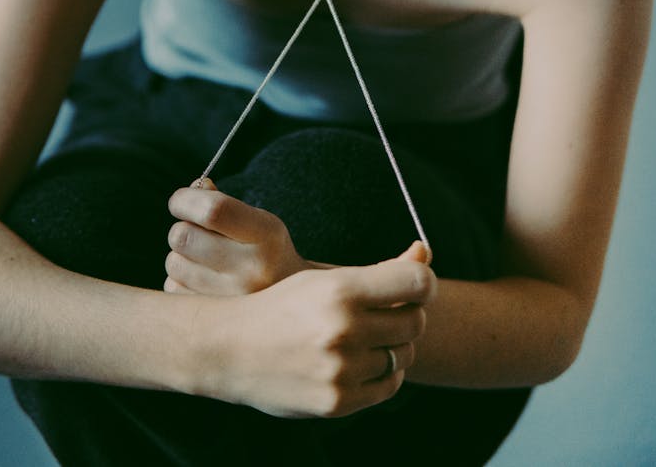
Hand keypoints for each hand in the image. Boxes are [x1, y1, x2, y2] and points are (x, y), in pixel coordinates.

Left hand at [164, 179, 306, 294]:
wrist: (292, 307)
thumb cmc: (266, 252)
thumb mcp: (257, 221)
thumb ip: (222, 203)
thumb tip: (192, 191)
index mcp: (266, 235)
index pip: (212, 211)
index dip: (185, 200)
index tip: (180, 201)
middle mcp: (251, 271)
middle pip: (183, 237)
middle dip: (182, 228)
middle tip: (195, 231)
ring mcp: (231, 301)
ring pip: (174, 263)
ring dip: (180, 256)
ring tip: (204, 259)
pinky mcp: (212, 324)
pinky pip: (172, 289)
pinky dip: (180, 281)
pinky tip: (204, 282)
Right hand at [209, 241, 435, 417]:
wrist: (231, 349)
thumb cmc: (282, 306)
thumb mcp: (323, 279)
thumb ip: (380, 271)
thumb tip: (424, 253)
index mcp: (340, 290)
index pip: (417, 283)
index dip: (424, 282)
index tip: (415, 286)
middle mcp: (343, 329)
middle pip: (415, 321)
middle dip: (407, 315)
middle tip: (384, 313)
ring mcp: (341, 369)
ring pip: (404, 355)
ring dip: (393, 346)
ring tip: (365, 338)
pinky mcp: (338, 401)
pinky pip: (388, 385)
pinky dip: (383, 372)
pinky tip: (360, 360)